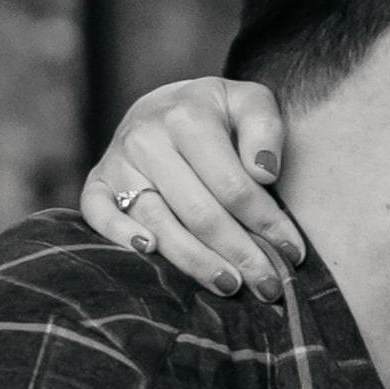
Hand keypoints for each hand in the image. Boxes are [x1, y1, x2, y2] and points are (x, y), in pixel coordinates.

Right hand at [80, 74, 304, 291]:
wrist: (164, 106)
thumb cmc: (216, 114)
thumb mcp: (249, 102)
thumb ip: (265, 127)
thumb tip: (264, 172)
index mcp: (187, 117)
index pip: (233, 185)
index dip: (266, 223)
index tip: (293, 252)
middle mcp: (146, 138)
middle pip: (199, 212)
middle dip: (239, 253)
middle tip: (268, 285)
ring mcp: (117, 163)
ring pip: (157, 223)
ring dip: (195, 261)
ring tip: (230, 285)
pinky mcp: (96, 183)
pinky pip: (98, 214)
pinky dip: (119, 235)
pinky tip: (150, 253)